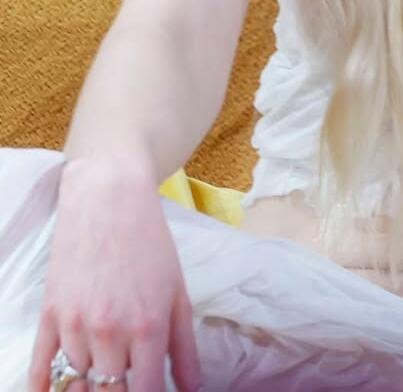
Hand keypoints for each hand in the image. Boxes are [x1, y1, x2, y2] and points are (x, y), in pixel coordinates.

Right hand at [28, 157, 201, 391]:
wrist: (108, 198)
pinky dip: (48, 389)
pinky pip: (41, 370)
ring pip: (77, 386)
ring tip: (102, 380)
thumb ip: (185, 346)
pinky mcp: (49, 316)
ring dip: (89, 389)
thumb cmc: (149, 243)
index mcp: (148, 326)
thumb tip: (192, 389)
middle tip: (127, 383)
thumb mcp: (178, 291)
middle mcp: (110, 332)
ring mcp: (75, 326)